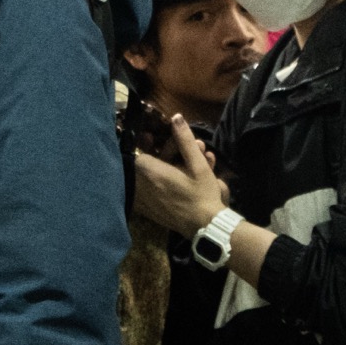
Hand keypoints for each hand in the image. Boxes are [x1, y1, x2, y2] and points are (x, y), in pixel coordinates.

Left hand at [133, 113, 226, 236]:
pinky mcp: (148, 211)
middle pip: (147, 164)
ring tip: (197, 164)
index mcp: (150, 173)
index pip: (141, 151)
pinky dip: (160, 184)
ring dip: (168, 168)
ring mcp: (143, 200)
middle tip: (194, 150)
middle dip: (170, 154)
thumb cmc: (202, 195)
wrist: (204, 227)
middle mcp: (142, 187)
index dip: (152, 142)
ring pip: (149, 178)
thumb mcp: (198, 165)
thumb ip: (184, 141)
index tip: (160, 137)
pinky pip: (148, 192)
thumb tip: (176, 117)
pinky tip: (181, 179)